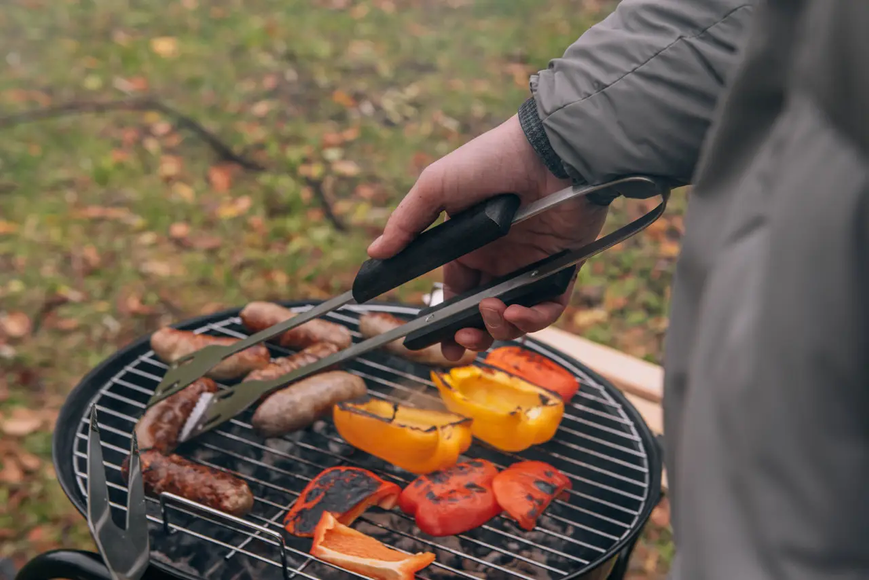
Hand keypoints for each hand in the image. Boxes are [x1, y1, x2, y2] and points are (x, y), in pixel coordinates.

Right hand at [368, 114, 607, 359]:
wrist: (545, 149)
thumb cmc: (490, 160)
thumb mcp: (436, 186)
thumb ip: (406, 223)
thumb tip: (375, 253)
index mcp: (469, 248)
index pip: (455, 295)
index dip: (445, 322)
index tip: (434, 342)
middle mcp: (499, 262)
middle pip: (483, 316)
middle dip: (471, 336)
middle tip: (462, 341)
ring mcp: (530, 267)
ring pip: (514, 319)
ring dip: (499, 328)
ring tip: (491, 312)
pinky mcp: (562, 268)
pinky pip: (550, 308)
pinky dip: (534, 319)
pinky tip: (518, 311)